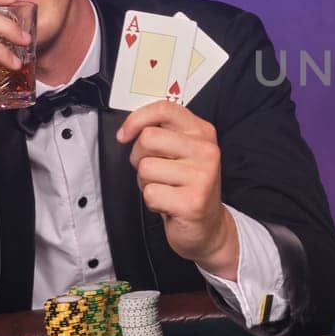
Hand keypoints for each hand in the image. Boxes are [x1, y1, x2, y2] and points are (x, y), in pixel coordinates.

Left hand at [118, 101, 237, 272]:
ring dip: (146, 182)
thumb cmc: (187, 187)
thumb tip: (129, 129)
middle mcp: (207, 150)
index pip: (164, 109)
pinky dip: (152, 202)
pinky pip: (150, 193)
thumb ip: (163, 134)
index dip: (136, 119)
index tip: (125, 134)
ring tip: (165, 189)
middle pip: (148, 138)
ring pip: (146, 168)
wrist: (209, 227)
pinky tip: (168, 204)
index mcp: (203, 132)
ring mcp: (202, 176)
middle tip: (155, 171)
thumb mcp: (182, 152)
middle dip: (140, 157)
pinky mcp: (193, 201)